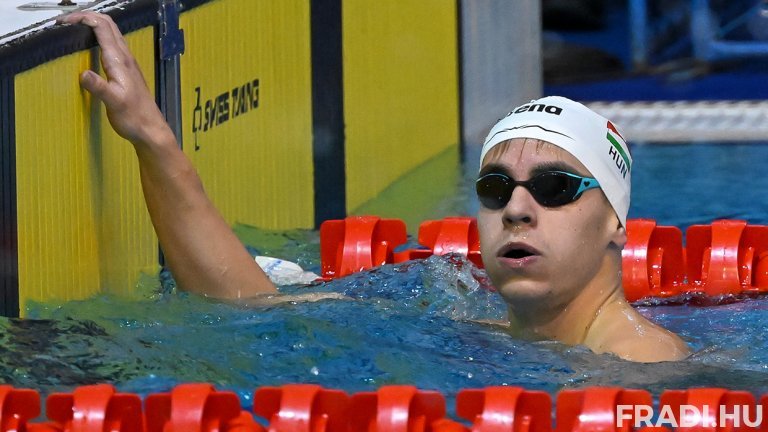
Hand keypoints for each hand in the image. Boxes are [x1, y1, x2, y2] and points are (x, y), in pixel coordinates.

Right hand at [59, 12, 172, 146]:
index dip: (83, 18)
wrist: (151, 129)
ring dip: (93, 25)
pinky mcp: (127, 71)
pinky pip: (113, 46)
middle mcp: (125, 58)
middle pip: (108, 25)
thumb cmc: (134, 117)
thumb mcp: (114, 102)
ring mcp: (127, 64)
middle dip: (86, 17)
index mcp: (119, 61)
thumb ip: (99, 87)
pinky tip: (91, 46)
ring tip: (74, 28)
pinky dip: (99, 37)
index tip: (64, 21)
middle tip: (66, 21)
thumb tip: (83, 73)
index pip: (102, 27)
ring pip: (112, 34)